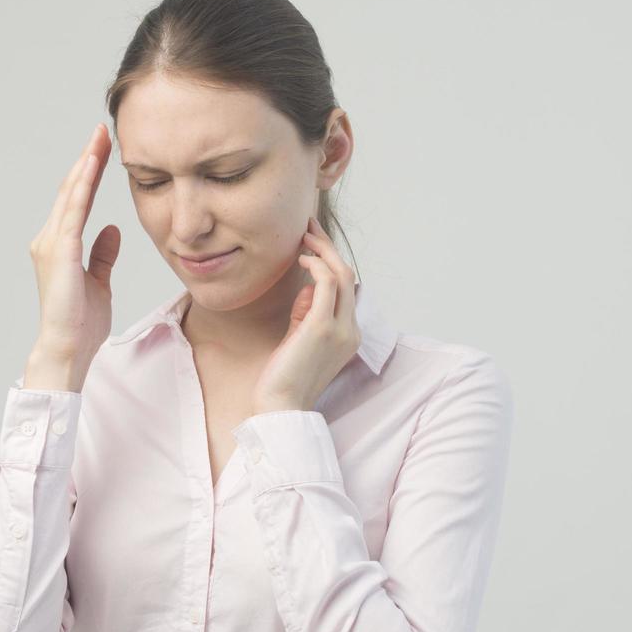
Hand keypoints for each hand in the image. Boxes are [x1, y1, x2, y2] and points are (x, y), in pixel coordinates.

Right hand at [26, 123, 120, 390]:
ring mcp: (51, 243)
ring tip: (99, 139)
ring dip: (86, 164)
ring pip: (71, 194)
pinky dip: (83, 187)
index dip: (90, 172)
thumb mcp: (99, 282)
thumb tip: (111, 229)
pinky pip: (73, 212)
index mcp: (60, 244)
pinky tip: (92, 166)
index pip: (78, 199)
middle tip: (103, 131)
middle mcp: (50, 239)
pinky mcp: (60, 251)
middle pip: (72, 189)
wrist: (67, 348)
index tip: (104, 148)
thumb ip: (103, 254)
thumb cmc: (80, 323)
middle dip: (88, 158)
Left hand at [250, 215, 361, 413]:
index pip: (346, 288)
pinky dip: (317, 265)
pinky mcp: (322, 327)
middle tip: (308, 225)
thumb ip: (308, 311)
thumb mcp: (300, 337)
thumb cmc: (285, 375)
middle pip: (348, 275)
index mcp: (349, 334)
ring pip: (342, 275)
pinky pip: (327, 284)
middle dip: (328, 246)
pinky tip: (300, 257)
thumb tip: (310, 287)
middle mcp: (351, 330)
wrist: (281, 406)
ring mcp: (340, 329)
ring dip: (323, 249)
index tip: (312, 242)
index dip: (331, 260)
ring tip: (302, 235)